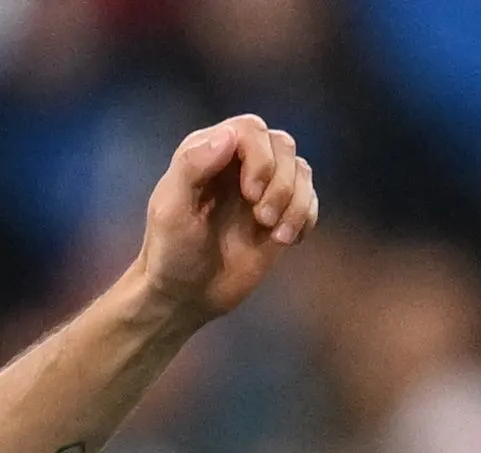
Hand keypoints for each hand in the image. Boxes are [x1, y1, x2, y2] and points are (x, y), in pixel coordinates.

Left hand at [136, 116, 318, 323]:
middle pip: (282, 144)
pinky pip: (310, 198)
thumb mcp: (170, 210)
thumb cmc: (171, 252)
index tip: (251, 193)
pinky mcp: (280, 213)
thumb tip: (229, 134)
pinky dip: (305, 217)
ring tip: (276, 234)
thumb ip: (192, 166)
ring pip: (300, 169)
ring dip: (295, 202)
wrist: (186, 296)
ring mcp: (261, 188)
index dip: (260, 157)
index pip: (250, 129)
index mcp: (207, 152)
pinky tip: (286, 240)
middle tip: (262, 218)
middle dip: (280, 182)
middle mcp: (237, 163)